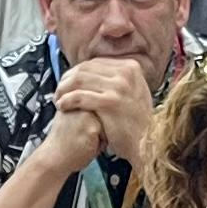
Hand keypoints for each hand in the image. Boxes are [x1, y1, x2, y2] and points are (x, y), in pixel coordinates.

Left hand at [52, 58, 157, 179]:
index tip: (67, 83)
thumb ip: (118, 80)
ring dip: (64, 89)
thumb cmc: (137, 123)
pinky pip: (80, 96)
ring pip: (80, 80)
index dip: (77, 72)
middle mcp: (126, 72)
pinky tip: (62, 106)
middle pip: (85, 69)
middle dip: (67, 80)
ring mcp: (119, 86)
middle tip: (58, 92)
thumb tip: (97, 71)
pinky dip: (67, 100)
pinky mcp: (110, 102)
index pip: (95, 63)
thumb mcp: (134, 92)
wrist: (148, 144)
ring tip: (58, 99)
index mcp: (130, 67)